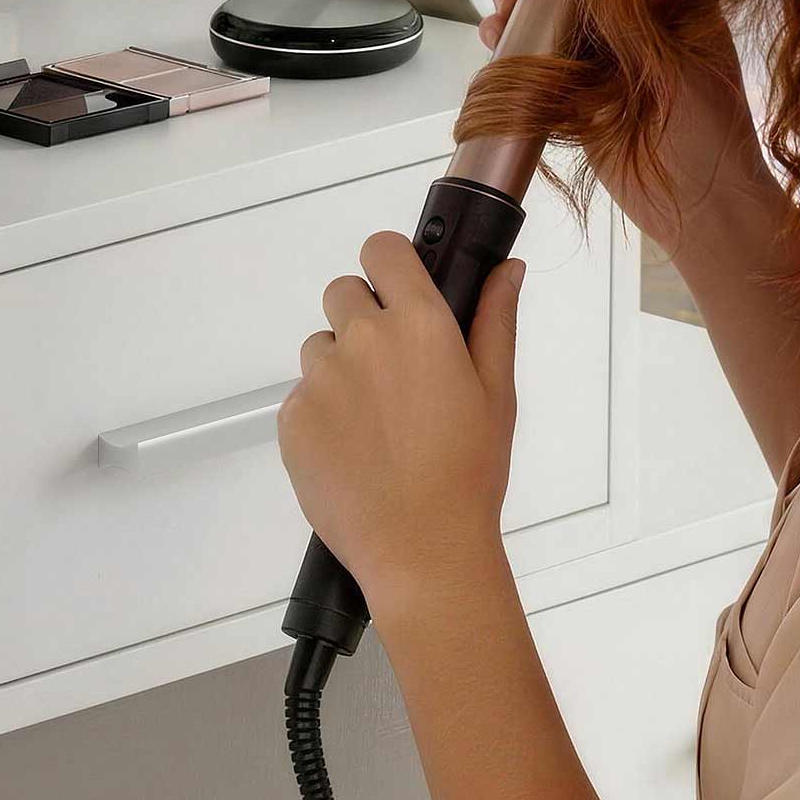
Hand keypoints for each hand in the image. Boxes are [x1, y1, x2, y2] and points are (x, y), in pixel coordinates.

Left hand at [277, 230, 525, 626]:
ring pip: (321, 347)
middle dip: (364, 317)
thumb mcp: (496, 393)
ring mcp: (321, 379)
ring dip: (342, 367)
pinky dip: (323, 414)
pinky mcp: (293, 418)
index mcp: (418, 324)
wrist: (421, 550)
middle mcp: (363, 339)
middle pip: (344, 293)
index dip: (390, 264)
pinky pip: (303, 396)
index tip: (400, 289)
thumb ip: (495, 320)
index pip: (382, 249)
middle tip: (394, 370)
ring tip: (377, 422)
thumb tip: (507, 269)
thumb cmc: (469, 474)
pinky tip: (355, 451)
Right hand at [476, 0, 763, 250]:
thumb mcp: (676, 59)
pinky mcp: (575, 96)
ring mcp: (603, 61)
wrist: (701, 208)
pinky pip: (536, 61)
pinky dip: (512, 46)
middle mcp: (633, 25)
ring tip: (500, 6)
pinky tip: (496, 38)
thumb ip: (631, 13)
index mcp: (672, 3)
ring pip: (549, 18)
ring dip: (518, 5)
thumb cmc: (711, 132)